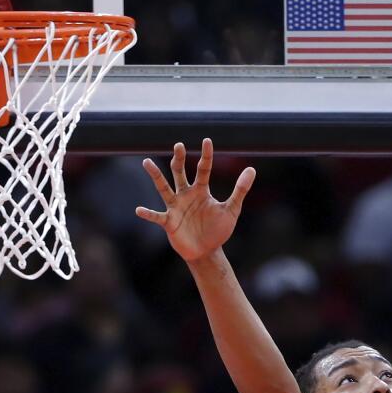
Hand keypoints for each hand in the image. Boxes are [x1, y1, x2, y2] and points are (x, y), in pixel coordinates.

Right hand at [136, 139, 255, 262]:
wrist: (207, 251)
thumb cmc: (218, 230)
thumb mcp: (232, 209)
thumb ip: (240, 190)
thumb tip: (252, 169)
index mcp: (201, 191)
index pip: (203, 169)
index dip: (206, 155)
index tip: (207, 140)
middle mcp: (186, 195)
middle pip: (180, 172)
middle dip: (179, 159)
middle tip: (179, 145)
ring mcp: (175, 207)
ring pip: (163, 188)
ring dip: (156, 176)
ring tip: (147, 162)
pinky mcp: (169, 222)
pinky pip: (156, 216)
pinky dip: (148, 213)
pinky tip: (139, 210)